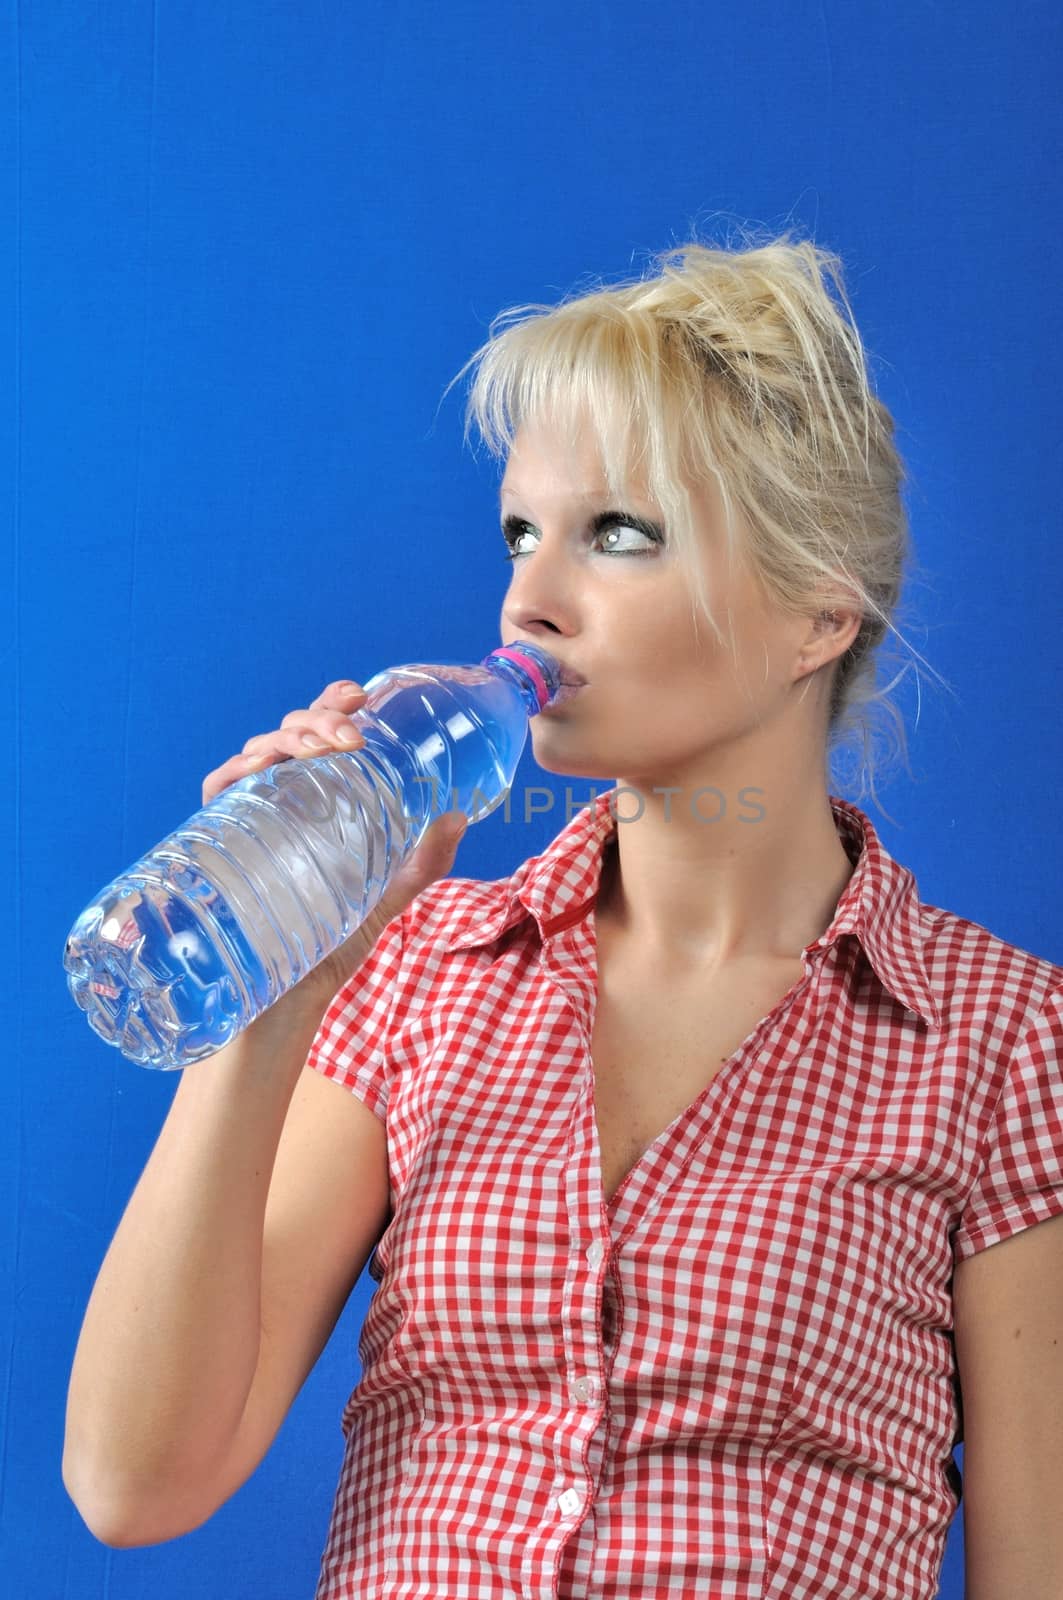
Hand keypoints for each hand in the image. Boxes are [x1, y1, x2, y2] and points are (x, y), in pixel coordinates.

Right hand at [201, 678, 467, 1008]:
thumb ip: (422, 861)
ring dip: (291, 736)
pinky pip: (219, 790)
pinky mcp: (216, 844)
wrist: (282, 1007)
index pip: (319, 736)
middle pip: (291, 735)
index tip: (362, 694)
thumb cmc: (325, 948)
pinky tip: (266, 764)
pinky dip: (240, 768)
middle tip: (354, 735)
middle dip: (321, 719)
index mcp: (315, 801)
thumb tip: (459, 816)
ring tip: (327, 745)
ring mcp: (246, 820)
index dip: (334, 704)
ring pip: (258, 753)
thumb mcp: (385, 897)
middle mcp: (278, 802)